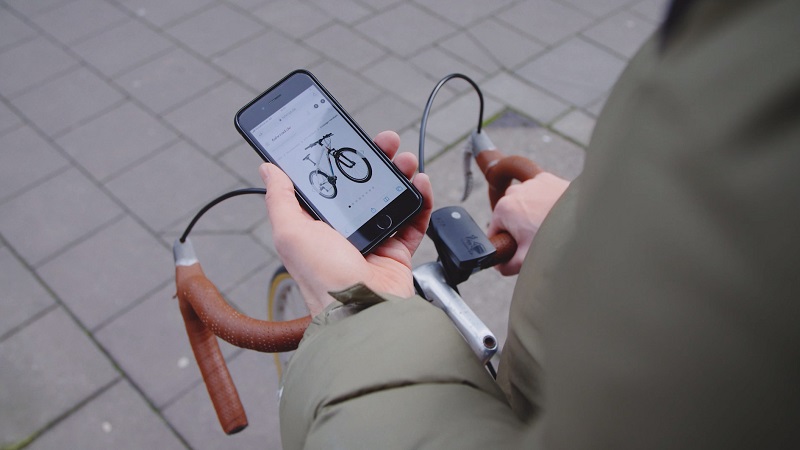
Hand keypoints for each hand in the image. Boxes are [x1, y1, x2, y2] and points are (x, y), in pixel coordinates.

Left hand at [260, 131, 432, 316]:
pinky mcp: (398, 252)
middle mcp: (345, 232)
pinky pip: (414, 220)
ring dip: (402, 175)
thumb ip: (280, 198)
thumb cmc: (322, 275)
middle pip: (364, 186)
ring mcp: (374, 240)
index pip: (330, 183)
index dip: (339, 159)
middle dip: (377, 160)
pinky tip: (422, 183)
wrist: (360, 308)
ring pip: (392, 198)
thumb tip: (268, 169)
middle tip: (386, 142)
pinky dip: (421, 200)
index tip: (349, 139)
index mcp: (318, 225)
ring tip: (406, 161)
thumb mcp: (290, 232)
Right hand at [487, 172, 568, 275]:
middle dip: (519, 227)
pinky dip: (543, 202)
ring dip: (530, 213)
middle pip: (509, 216)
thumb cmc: (554, 238)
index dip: (505, 242)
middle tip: (536, 238)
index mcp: (503, 209)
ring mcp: (530, 183)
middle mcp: (514, 192)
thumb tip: (500, 266)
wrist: (586, 219)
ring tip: (547, 225)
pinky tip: (554, 213)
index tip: (519, 247)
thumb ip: (506, 266)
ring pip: (524, 203)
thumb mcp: (525, 259)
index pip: (495, 230)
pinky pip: (538, 193)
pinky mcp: (546, 178)